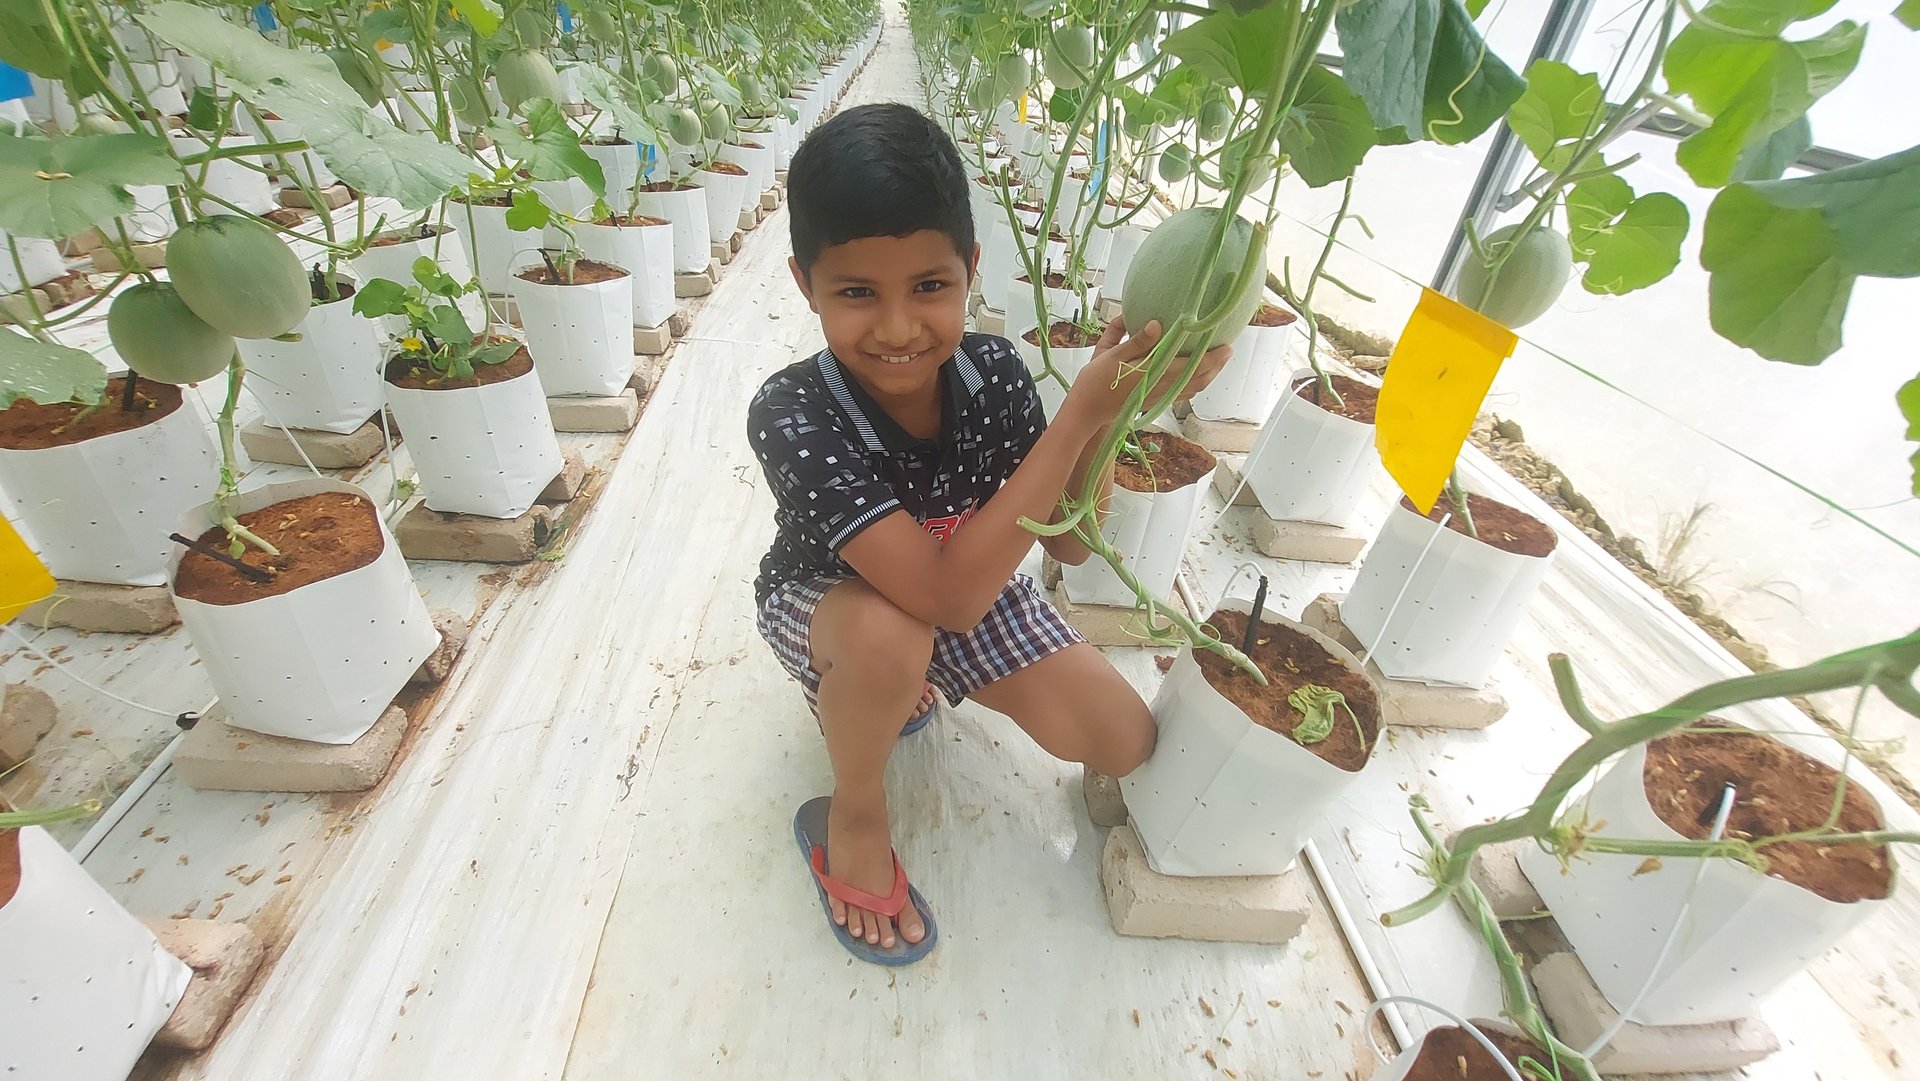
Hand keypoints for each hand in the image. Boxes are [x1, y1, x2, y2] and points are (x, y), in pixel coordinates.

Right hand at [1060, 317, 1233, 425]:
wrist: (1086, 412)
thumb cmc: (1094, 382)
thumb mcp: (1110, 355)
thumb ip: (1135, 340)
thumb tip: (1157, 324)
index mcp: (1152, 375)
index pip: (1190, 366)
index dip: (1211, 357)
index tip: (1226, 345)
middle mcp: (1160, 388)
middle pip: (1197, 379)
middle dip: (1215, 365)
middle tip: (1228, 349)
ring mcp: (1159, 397)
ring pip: (1192, 388)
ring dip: (1208, 375)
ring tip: (1217, 360)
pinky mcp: (1154, 402)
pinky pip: (1182, 393)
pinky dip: (1194, 383)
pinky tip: (1196, 375)